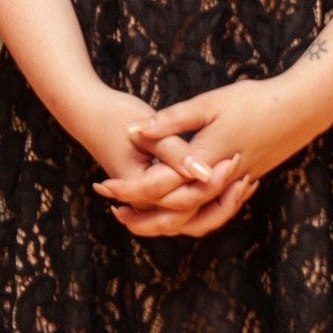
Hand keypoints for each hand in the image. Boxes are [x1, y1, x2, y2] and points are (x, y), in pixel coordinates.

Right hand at [52, 83, 240, 238]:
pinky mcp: (154, 192)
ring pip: (189, 220)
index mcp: (140, 187)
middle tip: (245, 174)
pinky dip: (207, 201)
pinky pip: (185, 209)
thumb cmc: (114, 115)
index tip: (236, 159)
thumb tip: (204, 172)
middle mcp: (143, 202)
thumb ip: (175, 152)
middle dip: (220, 200)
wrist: (87, 112)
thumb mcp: (146, 130)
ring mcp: (148, 200)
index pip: (184, 199)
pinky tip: (228, 184)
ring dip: (217, 206)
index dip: (213, 183)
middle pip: (190, 218)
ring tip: (243, 183)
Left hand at [130, 74, 332, 236]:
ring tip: (142, 214)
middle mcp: (218, 183)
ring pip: (194, 218)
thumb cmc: (252, 101)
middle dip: (142, 215)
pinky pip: (212, 211)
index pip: (158, 187)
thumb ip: (171, 121)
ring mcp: (232, 188)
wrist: (298, 110)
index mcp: (204, 162)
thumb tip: (135, 130)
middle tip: (115, 212)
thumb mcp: (208, 104)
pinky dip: (192, 214)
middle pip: (174, 213)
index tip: (103, 187)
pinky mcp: (242, 185)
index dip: (128, 189)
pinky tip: (180, 206)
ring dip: (166, 220)